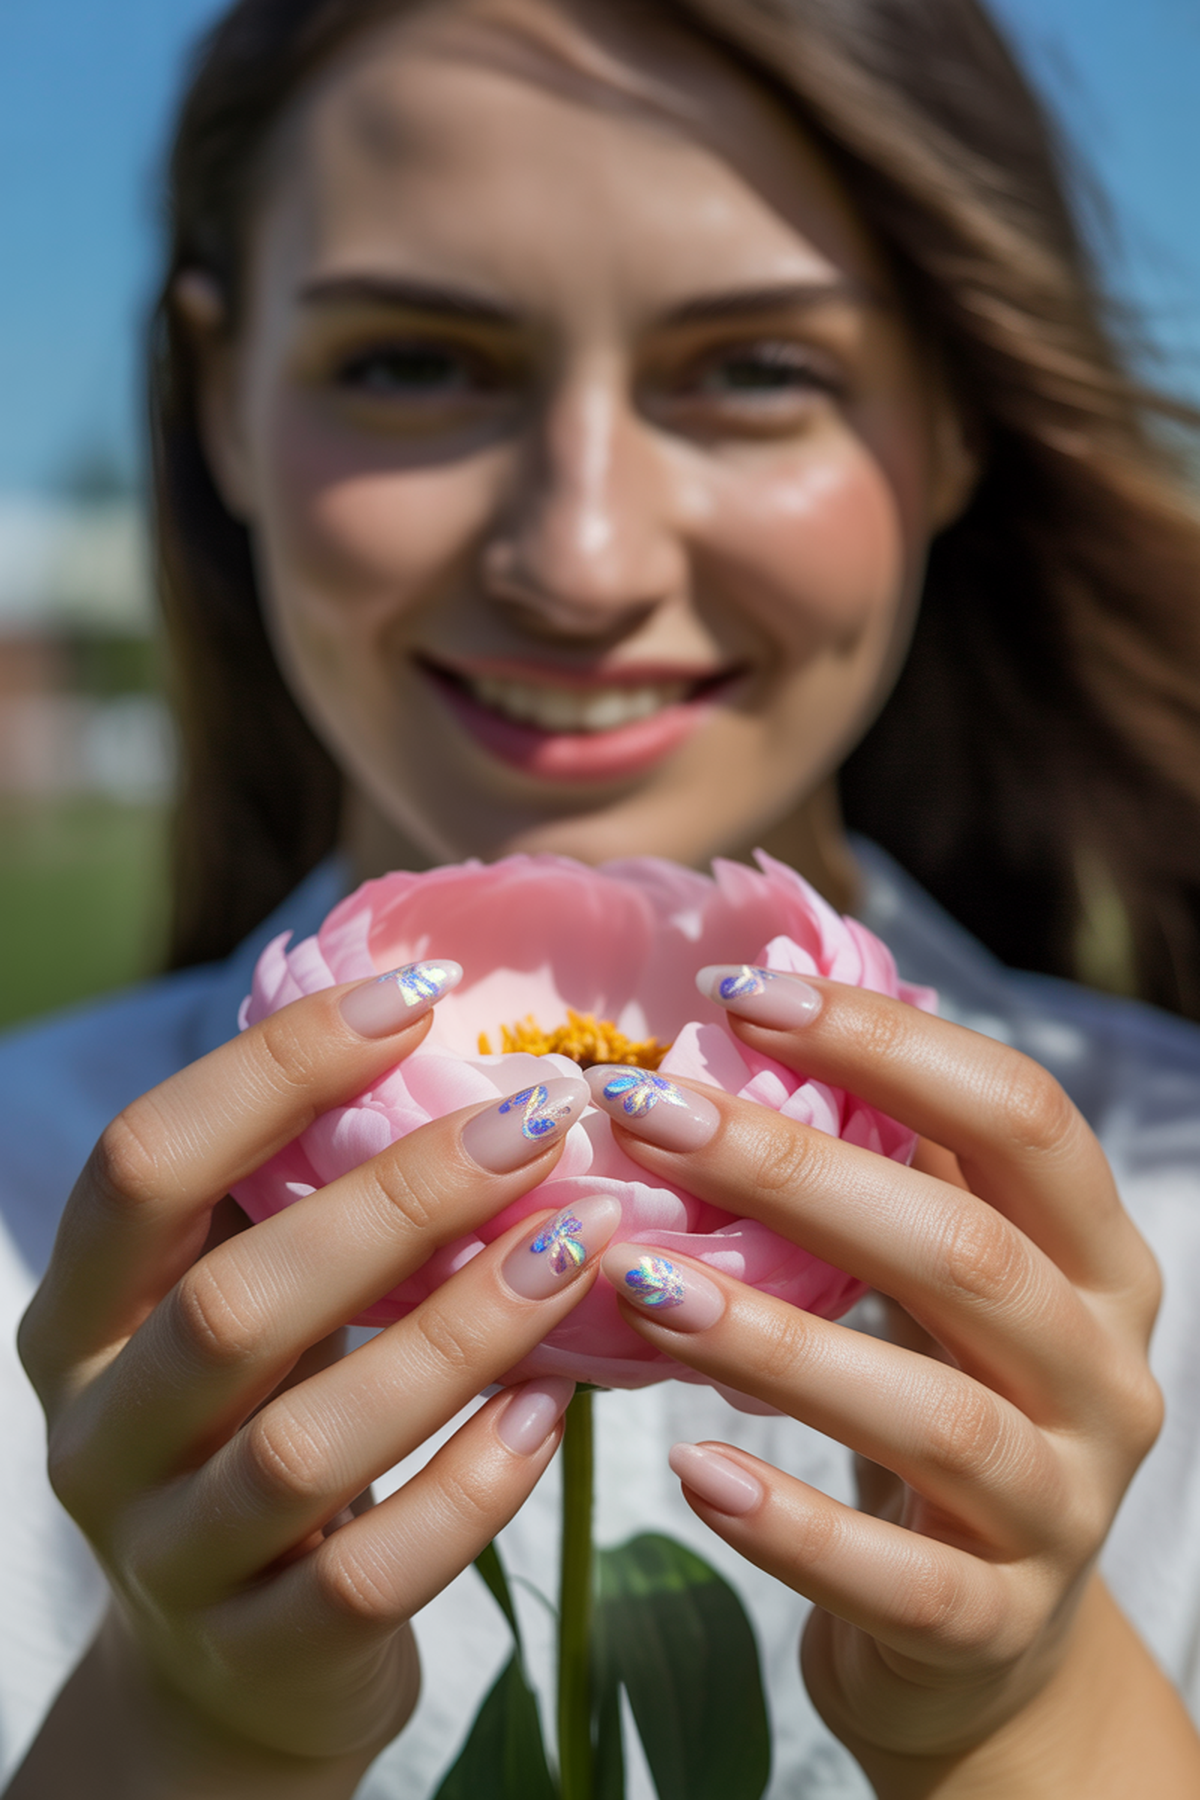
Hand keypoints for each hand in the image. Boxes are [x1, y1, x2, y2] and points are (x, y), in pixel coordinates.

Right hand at [15, 972, 612, 1794]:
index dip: (274, 1069)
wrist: (228, 1668)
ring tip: (579, 1246)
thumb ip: (292, 1201)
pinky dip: (475, 1479)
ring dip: (461, 1331)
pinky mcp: (267, 1653)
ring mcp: (174, 1556)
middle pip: (234, 1301)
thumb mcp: (238, 1309)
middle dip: (398, 1198)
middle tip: (538, 1121)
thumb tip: (433, 1021)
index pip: (146, 1164)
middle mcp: (101, 1435)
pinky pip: (376, 1572)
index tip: (414, 1000)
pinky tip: (556, 1403)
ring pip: (308, 1442)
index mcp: (80, 1316)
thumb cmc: (255, 1423)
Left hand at [586, 974, 1198, 1793]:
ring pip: (936, 1415)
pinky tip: (691, 1469)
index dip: (889, 1045)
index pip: (1021, 1118)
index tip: (740, 996)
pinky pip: (899, 1578)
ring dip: (775, 1342)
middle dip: (794, 1171)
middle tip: (644, 1115)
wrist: (984, 1639)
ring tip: (640, 1283)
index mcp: (1099, 1259)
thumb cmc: (937, 1398)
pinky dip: (792, 1523)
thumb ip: (893, 1163)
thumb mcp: (942, 1277)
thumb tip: (760, 1011)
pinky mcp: (998, 1625)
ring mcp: (1064, 1507)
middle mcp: (1105, 1374)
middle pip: (967, 1253)